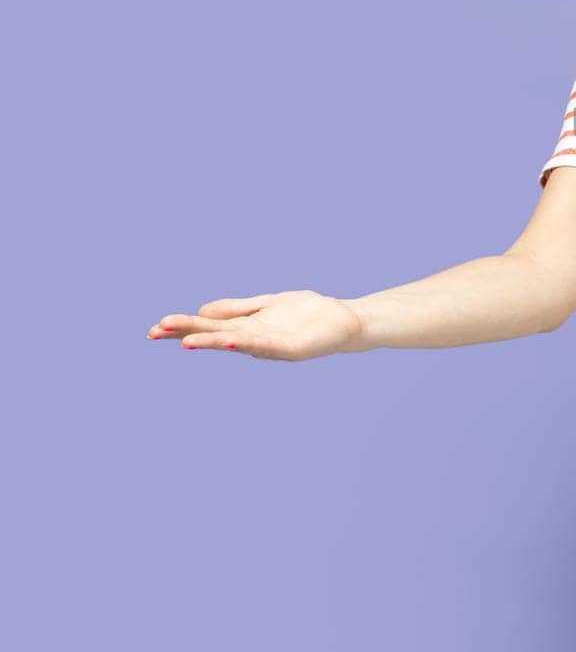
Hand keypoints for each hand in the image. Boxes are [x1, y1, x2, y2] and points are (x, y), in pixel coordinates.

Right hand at [146, 290, 364, 360]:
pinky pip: (266, 346)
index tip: (154, 328)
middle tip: (155, 332)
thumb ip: (237, 308)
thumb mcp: (266, 304)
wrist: (344, 321)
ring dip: (211, 341)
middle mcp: (254, 337)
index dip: (183, 325)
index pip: (209, 324)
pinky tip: (230, 340)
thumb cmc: (306, 313)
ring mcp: (271, 344)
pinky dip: (247, 344)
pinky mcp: (290, 347)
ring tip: (186, 341)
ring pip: (235, 342)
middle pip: (214, 333)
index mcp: (246, 325)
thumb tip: (200, 311)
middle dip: (186, 332)